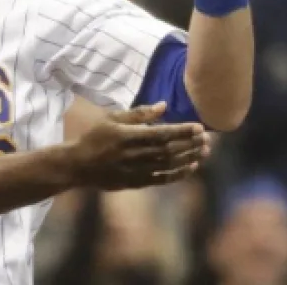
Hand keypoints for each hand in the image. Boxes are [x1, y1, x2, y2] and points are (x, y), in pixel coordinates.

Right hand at [69, 103, 209, 190]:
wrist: (78, 165)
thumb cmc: (94, 137)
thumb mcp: (111, 119)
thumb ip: (138, 113)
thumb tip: (164, 105)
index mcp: (127, 136)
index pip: (161, 134)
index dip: (182, 131)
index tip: (199, 127)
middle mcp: (134, 154)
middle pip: (170, 150)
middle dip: (191, 144)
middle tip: (208, 138)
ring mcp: (136, 170)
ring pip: (170, 165)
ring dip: (190, 157)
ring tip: (205, 150)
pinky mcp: (137, 182)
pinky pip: (163, 179)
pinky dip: (179, 174)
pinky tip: (192, 167)